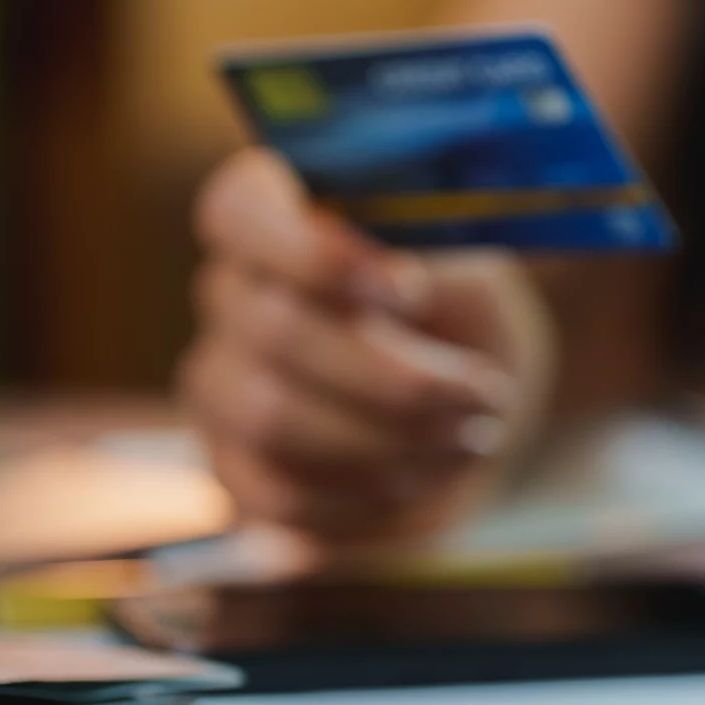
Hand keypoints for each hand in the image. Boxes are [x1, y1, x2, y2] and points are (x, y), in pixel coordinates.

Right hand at [182, 148, 553, 542]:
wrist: (470, 419)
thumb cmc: (467, 326)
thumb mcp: (474, 278)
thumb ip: (440, 266)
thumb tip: (413, 281)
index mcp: (273, 217)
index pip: (238, 211)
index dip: (313, 254)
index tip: (412, 290)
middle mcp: (228, 295)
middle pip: (273, 328)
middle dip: (394, 374)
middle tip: (486, 395)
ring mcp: (218, 387)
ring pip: (271, 417)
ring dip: (389, 438)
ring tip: (468, 439)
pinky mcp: (234, 469)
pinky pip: (278, 492)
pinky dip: (365, 493)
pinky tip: (423, 476)